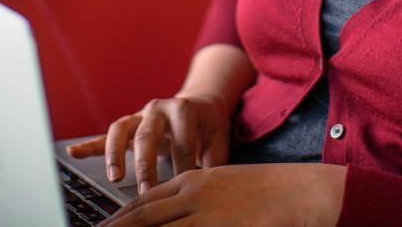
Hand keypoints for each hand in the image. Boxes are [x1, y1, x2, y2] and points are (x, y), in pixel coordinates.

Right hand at [66, 94, 233, 192]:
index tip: (183, 188)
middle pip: (147, 135)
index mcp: (183, 109)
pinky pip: (106, 134)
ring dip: (115, 154)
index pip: (180, 140)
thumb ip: (214, 159)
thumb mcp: (219, 137)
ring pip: (121, 130)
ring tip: (114, 177)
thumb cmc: (209, 124)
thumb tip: (207, 183)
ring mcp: (140, 115)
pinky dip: (90, 144)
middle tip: (147, 191)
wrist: (200, 103)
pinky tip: (74, 153)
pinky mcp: (128, 124)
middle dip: (146, 165)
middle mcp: (158, 108)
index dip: (182, 166)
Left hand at [104, 163, 345, 226]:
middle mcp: (190, 192)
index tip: (103, 226)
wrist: (298, 191)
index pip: (144, 200)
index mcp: (192, 180)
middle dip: (113, 226)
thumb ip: (199, 201)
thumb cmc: (267, 193)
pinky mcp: (214, 224)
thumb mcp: (225, 190)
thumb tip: (179, 218)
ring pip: (150, 225)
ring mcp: (201, 211)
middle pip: (140, 213)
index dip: (120, 216)